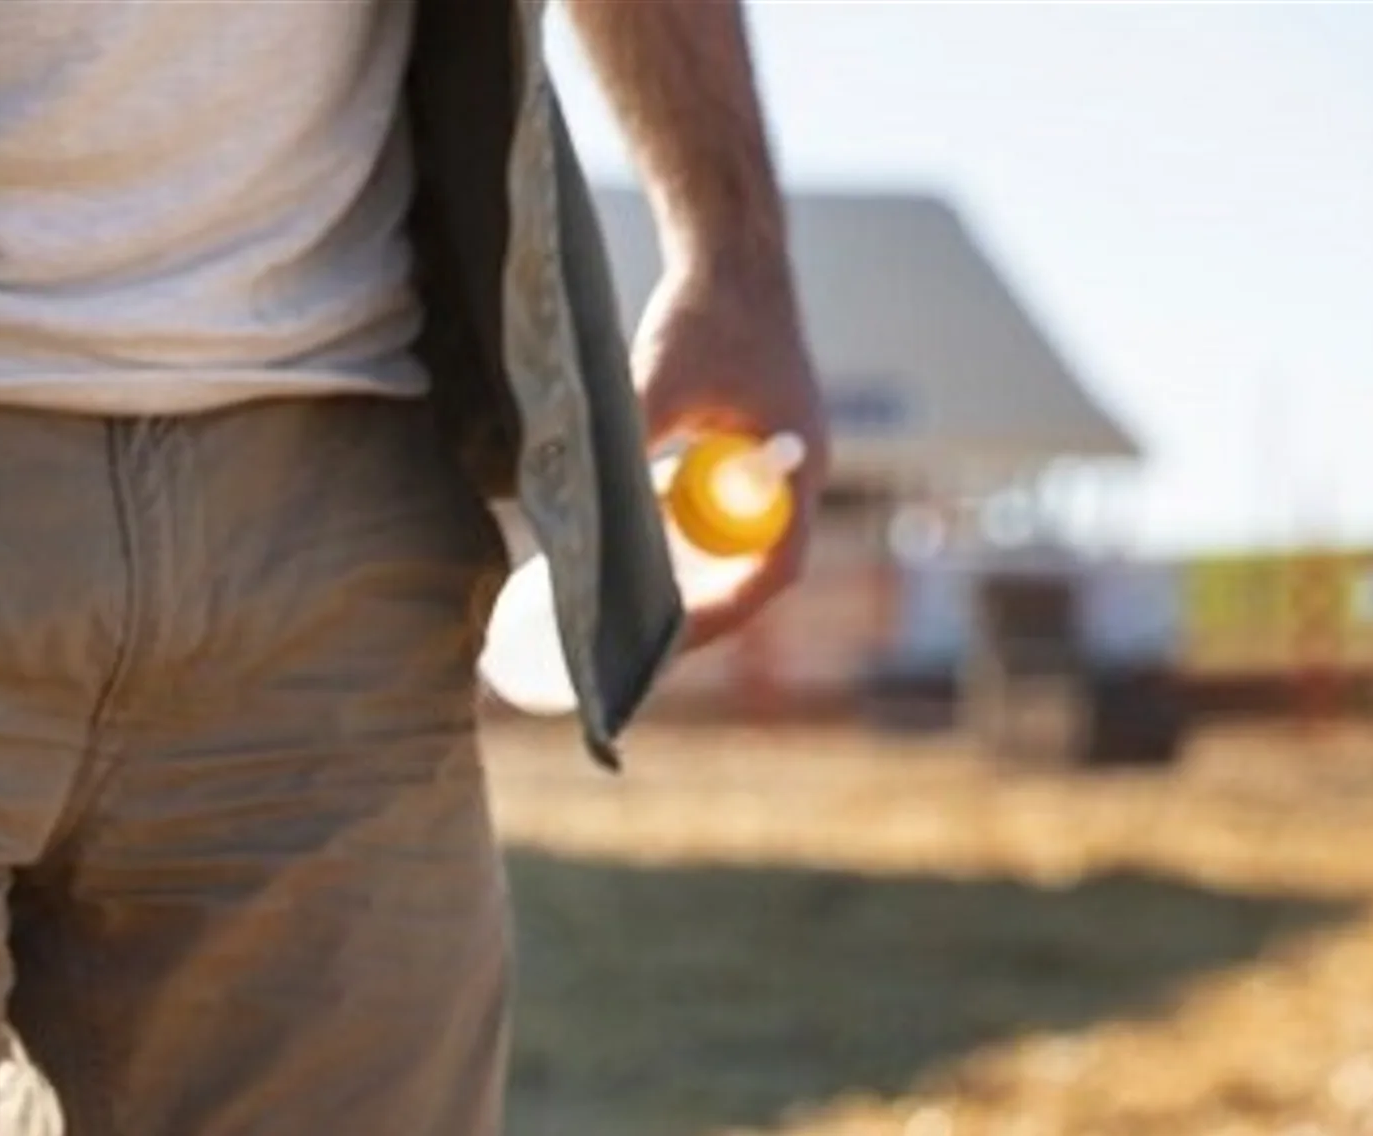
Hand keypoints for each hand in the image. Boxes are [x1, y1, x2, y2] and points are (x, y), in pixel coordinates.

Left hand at [626, 258, 828, 648]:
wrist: (729, 255)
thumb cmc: (703, 314)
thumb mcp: (656, 384)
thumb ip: (627, 441)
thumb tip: (577, 503)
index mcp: (795, 465)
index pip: (776, 567)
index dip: (728, 612)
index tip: (672, 638)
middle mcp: (796, 470)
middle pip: (756, 566)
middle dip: (706, 608)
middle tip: (640, 643)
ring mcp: (777, 458)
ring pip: (741, 541)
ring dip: (696, 575)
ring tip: (635, 610)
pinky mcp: (752, 444)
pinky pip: (727, 509)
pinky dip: (689, 536)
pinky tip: (641, 547)